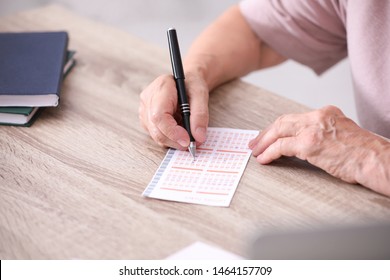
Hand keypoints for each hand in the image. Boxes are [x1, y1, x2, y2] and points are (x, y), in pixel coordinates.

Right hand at [139, 72, 208, 149]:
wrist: (186, 81)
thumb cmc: (192, 85)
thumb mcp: (201, 95)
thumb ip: (200, 115)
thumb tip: (199, 137)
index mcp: (161, 88)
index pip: (159, 115)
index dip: (172, 132)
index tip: (187, 141)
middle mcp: (148, 99)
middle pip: (156, 129)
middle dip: (175, 140)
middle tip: (193, 144)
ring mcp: (144, 110)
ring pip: (156, 135)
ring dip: (174, 140)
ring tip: (188, 133)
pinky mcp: (146, 119)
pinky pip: (157, 135)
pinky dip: (170, 138)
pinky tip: (179, 129)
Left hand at [249, 105, 389, 195]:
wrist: (378, 160)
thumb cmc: (365, 154)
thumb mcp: (343, 134)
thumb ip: (324, 133)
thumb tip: (305, 144)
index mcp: (326, 112)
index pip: (294, 118)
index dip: (278, 128)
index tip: (269, 135)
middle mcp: (318, 116)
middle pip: (283, 121)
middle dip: (265, 133)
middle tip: (255, 143)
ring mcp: (313, 129)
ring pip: (278, 131)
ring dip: (263, 143)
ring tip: (256, 151)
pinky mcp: (310, 144)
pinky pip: (281, 147)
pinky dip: (269, 152)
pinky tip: (264, 158)